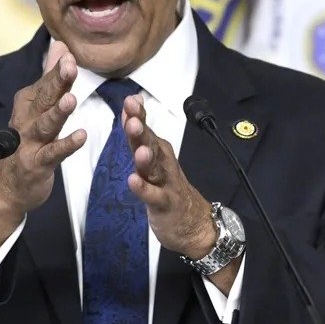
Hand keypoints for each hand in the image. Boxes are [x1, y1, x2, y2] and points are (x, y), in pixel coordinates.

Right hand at [0, 41, 86, 252]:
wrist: (8, 185)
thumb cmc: (28, 140)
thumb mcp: (38, 106)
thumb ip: (51, 76)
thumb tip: (61, 45)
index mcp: (29, 102)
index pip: (47, 82)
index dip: (58, 69)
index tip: (70, 53)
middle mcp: (27, 119)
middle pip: (45, 98)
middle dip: (57, 82)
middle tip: (70, 66)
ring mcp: (30, 142)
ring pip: (46, 124)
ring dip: (58, 112)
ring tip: (71, 99)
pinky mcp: (36, 163)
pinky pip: (53, 153)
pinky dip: (66, 145)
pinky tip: (81, 136)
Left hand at [123, 95, 241, 293]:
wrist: (194, 222)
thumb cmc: (168, 186)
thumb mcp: (152, 158)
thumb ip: (139, 134)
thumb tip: (131, 104)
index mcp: (157, 150)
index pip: (145, 129)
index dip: (137, 116)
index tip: (130, 101)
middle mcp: (162, 163)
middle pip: (150, 145)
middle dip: (141, 132)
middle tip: (133, 119)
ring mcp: (165, 183)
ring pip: (154, 168)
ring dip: (146, 158)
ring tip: (139, 150)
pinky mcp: (165, 203)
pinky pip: (153, 196)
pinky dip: (143, 189)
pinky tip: (133, 181)